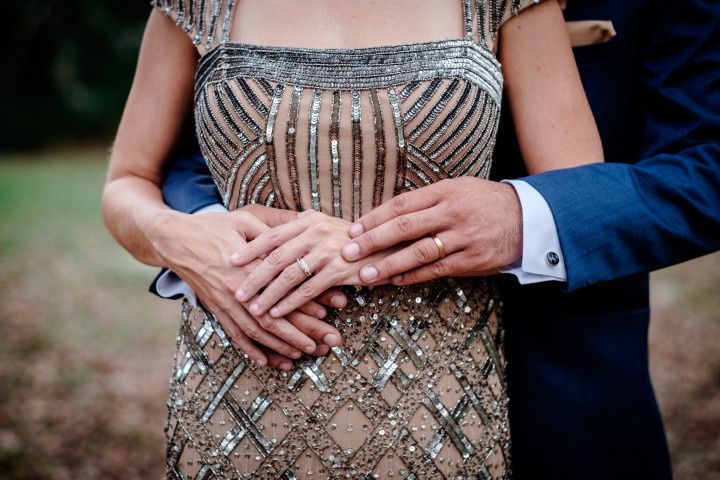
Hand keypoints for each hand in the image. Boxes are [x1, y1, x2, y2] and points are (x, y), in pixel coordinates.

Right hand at [154, 208, 346, 367]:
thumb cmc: (212, 227)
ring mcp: (224, 303)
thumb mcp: (244, 221)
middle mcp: (236, 292)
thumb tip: (302, 233)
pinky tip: (267, 362)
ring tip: (303, 355)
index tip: (328, 315)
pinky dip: (251, 350)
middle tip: (326, 345)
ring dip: (280, 347)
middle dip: (302, 334)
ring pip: (256, 332)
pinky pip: (234, 334)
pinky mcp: (215, 309)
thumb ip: (272, 233)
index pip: (282, 293)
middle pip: (273, 320)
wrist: (174, 240)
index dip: (305, 306)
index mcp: (248, 269)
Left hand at [231, 210, 391, 318]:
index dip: (250, 248)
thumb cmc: (356, 239)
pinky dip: (290, 303)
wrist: (390, 245)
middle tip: (236, 291)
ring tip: (253, 308)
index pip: (272, 234)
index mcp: (309, 221)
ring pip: (288, 276)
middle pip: (275, 257)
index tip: (231, 260)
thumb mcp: (329, 225)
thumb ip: (307, 225)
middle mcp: (316, 232)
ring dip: (268, 294)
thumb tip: (289, 224)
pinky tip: (278, 313)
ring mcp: (327, 250)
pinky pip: (307, 289)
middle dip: (253, 277)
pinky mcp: (338, 269)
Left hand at [340, 177, 522, 283]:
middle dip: (372, 241)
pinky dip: (413, 276)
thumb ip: (427, 201)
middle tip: (347, 252)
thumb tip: (389, 217)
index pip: (401, 205)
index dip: (375, 218)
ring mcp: (462, 237)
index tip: (353, 229)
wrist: (529, 218)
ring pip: (418, 252)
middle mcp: (451, 213)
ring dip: (388, 264)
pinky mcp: (471, 259)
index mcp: (445, 191)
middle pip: (404, 228)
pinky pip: (436, 269)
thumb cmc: (485, 203)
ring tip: (365, 274)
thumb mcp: (458, 189)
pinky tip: (395, 280)